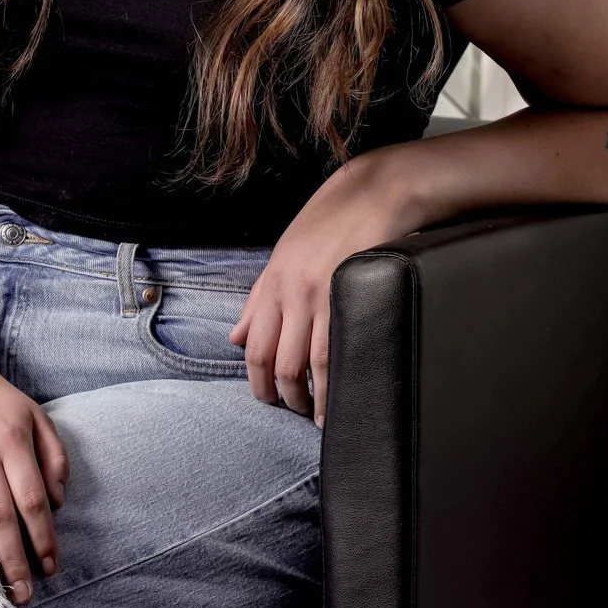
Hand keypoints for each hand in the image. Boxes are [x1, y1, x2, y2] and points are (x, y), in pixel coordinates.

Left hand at [229, 152, 413, 427]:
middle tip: (296, 411)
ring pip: (307, 364)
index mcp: (272, 282)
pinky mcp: (351, 294)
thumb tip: (234, 338)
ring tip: (318, 416)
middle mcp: (291, 291)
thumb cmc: (330, 222)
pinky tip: (341, 394)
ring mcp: (321, 294)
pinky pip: (338, 350)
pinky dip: (336, 381)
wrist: (373, 191)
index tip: (268, 399)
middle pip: (278, 362)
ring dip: (311, 399)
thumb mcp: (284, 255)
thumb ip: (257, 299)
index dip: (258, 383)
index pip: (253, 347)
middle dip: (284, 397)